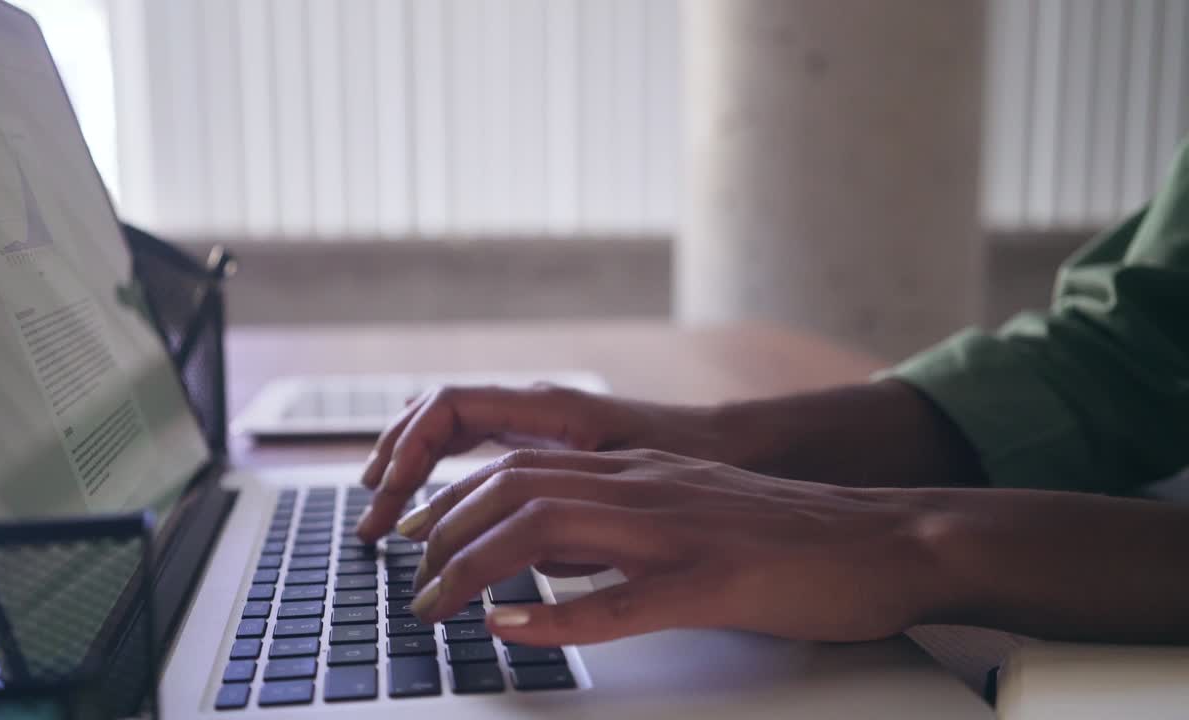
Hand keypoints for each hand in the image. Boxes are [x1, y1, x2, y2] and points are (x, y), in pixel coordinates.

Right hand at [356, 385, 727, 539]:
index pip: (450, 407)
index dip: (409, 449)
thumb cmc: (689, 462)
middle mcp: (535, 404)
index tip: (390, 497)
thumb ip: (572, 522)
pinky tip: (429, 501)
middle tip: (372, 521)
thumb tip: (509, 567)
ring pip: (450, 427)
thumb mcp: (631, 495)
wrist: (728, 446)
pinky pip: (473, 441)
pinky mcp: (544, 438)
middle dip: (394, 462)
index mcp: (549, 407)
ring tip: (381, 511)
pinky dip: (440, 467)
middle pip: (436, 415)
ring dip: (410, 465)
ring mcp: (536, 418)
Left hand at [399, 448, 942, 645]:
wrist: (890, 538)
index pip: (523, 468)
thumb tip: (553, 557)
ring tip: (437, 604)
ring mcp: (679, 530)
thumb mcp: (692, 513)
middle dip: (446, 531)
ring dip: (476, 566)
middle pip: (516, 488)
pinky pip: (620, 599)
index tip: (419, 538)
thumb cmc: (795, 537)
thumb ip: (624, 525)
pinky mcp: (714, 581)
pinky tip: (511, 628)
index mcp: (642, 471)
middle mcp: (649, 486)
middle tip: (413, 579)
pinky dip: (555, 614)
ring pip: (549, 527)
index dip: (456, 501)